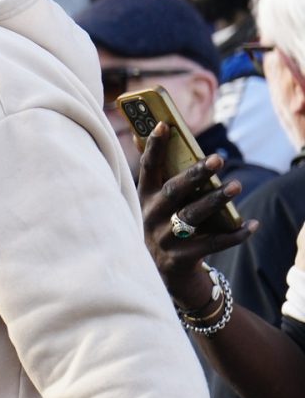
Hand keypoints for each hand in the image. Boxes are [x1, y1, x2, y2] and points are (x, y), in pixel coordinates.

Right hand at [134, 124, 253, 310]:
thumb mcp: (153, 202)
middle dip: (195, 175)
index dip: (154, 146)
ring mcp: (165, 238)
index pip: (148, 168)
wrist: (160, 272)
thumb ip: (156, 174)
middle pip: (173, 192)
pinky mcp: (181, 257)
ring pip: (192, 216)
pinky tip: (252, 225)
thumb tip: (145, 134)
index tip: (165, 125)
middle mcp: (151, 217)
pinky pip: (212, 244)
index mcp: (144, 198)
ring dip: (215, 200)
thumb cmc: (163, 225)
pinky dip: (234, 235)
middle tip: (218, 159)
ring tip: (236, 186)